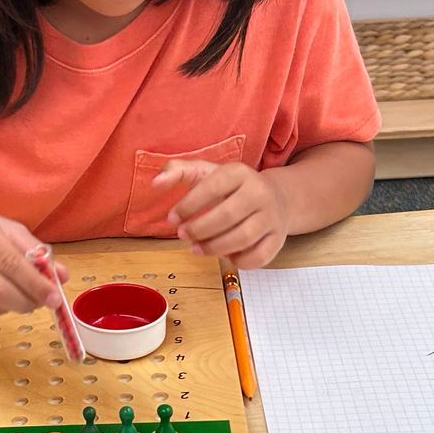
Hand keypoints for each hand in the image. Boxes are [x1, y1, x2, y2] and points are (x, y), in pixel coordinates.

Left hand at [155, 159, 289, 267]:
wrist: (277, 197)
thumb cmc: (232, 187)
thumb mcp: (206, 172)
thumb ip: (178, 171)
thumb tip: (155, 183)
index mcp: (240, 172)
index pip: (212, 187)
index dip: (188, 205)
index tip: (172, 218)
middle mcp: (260, 192)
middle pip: (227, 216)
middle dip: (199, 229)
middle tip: (182, 236)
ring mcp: (272, 216)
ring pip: (242, 238)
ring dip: (214, 248)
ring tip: (197, 249)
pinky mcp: (278, 238)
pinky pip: (257, 257)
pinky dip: (238, 261)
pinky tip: (224, 255)